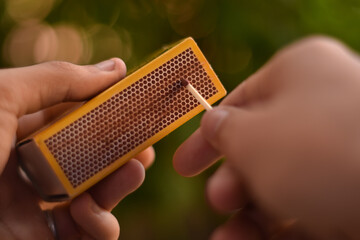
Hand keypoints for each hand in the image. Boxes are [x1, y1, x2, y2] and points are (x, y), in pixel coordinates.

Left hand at [0, 59, 154, 239]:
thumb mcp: (1, 97)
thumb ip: (60, 80)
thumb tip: (115, 68)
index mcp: (20, 132)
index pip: (78, 120)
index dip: (112, 114)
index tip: (140, 108)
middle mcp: (31, 169)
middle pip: (94, 160)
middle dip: (126, 151)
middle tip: (146, 145)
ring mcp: (37, 209)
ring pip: (98, 198)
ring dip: (122, 185)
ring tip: (134, 170)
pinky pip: (88, 236)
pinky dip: (101, 225)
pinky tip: (89, 211)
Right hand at [174, 37, 359, 238]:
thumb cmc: (318, 149)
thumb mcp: (252, 135)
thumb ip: (224, 130)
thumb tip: (215, 125)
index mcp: (299, 75)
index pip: (240, 102)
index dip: (207, 135)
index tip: (182, 165)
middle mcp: (322, 109)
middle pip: (260, 148)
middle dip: (231, 180)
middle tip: (219, 200)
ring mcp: (340, 154)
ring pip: (280, 185)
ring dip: (247, 216)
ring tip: (227, 238)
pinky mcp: (351, 195)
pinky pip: (303, 210)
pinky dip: (272, 230)